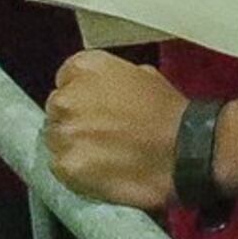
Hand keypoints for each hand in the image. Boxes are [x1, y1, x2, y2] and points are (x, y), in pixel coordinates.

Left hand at [40, 49, 183, 208]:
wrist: (183, 150)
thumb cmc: (168, 113)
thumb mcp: (142, 74)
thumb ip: (111, 79)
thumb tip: (101, 92)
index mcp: (85, 67)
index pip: (65, 79)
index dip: (82, 95)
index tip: (94, 107)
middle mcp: (68, 96)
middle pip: (57, 110)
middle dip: (75, 120)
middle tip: (101, 133)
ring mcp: (64, 133)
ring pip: (55, 139)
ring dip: (73, 146)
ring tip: (103, 154)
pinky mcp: (65, 165)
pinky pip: (60, 167)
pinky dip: (76, 170)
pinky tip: (101, 169)